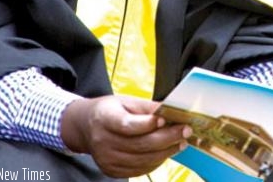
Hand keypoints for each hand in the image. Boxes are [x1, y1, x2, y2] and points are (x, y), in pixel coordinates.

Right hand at [61, 95, 190, 177]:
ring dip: (166, 152)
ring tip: (181, 142)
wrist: (87, 127)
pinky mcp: (112, 170)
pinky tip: (167, 151)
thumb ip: (148, 107)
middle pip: (139, 144)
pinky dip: (156, 161)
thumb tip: (173, 110)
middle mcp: (102, 141)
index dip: (147, 124)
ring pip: (142, 159)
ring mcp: (106, 159)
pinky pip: (139, 169)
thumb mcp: (127, 101)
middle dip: (167, 138)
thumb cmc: (111, 111)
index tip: (166, 119)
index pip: (127, 124)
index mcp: (105, 119)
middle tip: (185, 131)